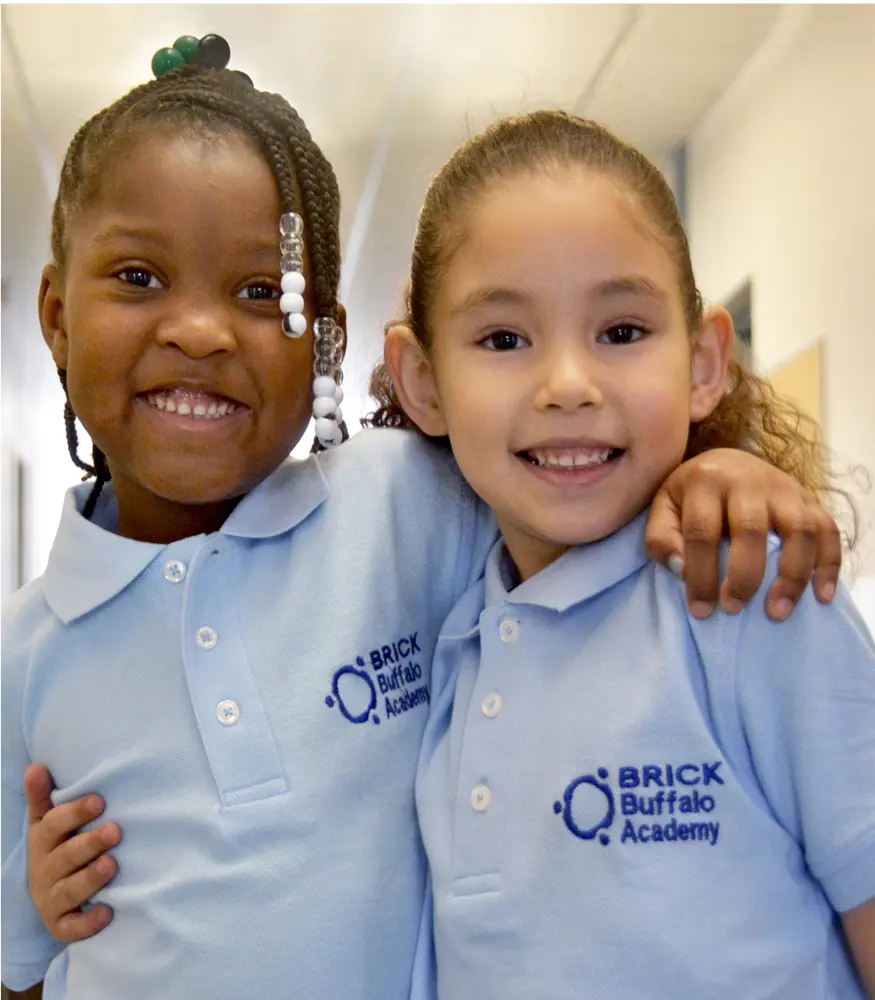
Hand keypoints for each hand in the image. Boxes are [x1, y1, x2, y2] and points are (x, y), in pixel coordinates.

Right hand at [25, 764, 119, 942]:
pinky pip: (72, 928)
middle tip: (115, 830)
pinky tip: (108, 912)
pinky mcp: (61, 926)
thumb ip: (43, 797)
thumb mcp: (46, 823)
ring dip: (90, 878)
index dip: (74, 813)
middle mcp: (44, 871)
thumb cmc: (58, 849)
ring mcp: (51, 900)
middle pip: (65, 857)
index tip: (99, 800)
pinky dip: (88, 923)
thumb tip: (36, 766)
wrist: (52, 900)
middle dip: (89, 843)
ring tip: (112, 864)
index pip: (53, 826)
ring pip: (69, 891)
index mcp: (43, 842)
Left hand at [646, 449, 840, 619]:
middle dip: (744, 577)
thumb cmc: (690, 497)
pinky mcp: (809, 498)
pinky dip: (829, 565)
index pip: (701, 533)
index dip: (701, 575)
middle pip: (750, 530)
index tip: (701, 610)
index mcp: (704, 481)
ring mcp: (784, 487)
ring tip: (778, 612)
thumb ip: (662, 540)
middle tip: (734, 609)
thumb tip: (682, 572)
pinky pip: (828, 530)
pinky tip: (821, 595)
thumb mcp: (663, 510)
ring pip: (798, 530)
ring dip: (792, 576)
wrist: (724, 463)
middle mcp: (747, 479)